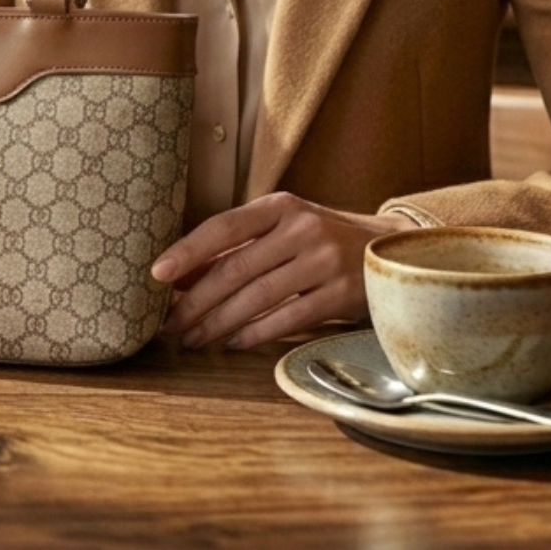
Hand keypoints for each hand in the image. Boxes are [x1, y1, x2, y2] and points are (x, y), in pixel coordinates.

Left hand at [151, 192, 416, 349]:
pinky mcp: (341, 294)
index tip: (157, 274)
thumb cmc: (324, 242)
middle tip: (169, 323)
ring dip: (218, 323)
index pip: (224, 226)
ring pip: (257, 297)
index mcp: (281, 206)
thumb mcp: (286, 230)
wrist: (393, 253)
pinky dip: (255, 334)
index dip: (188, 251)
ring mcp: (324, 261)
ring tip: (192, 339)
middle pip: (236, 267)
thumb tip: (181, 276)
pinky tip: (233, 344)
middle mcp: (301, 228)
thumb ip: (242, 246)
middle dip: (196, 300)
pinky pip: (288, 318)